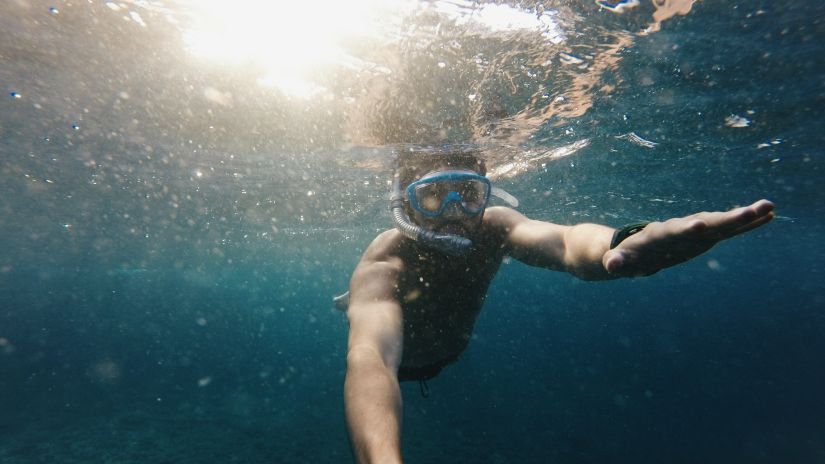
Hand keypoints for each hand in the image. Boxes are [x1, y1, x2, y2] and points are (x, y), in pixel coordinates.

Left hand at [602, 199, 774, 276]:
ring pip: (722, 223)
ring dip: (744, 217)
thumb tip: (610, 265)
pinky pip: (728, 230)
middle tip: (753, 210)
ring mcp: (694, 231)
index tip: (699, 224)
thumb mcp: (616, 262)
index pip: (674, 231)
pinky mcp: (705, 237)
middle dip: (728, 218)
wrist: (629, 247)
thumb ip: (615, 262)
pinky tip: (767, 217)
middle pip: (706, 222)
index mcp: (659, 235)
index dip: (686, 229)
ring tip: (768, 208)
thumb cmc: (622, 257)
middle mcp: (680, 229)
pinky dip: (745, 224)